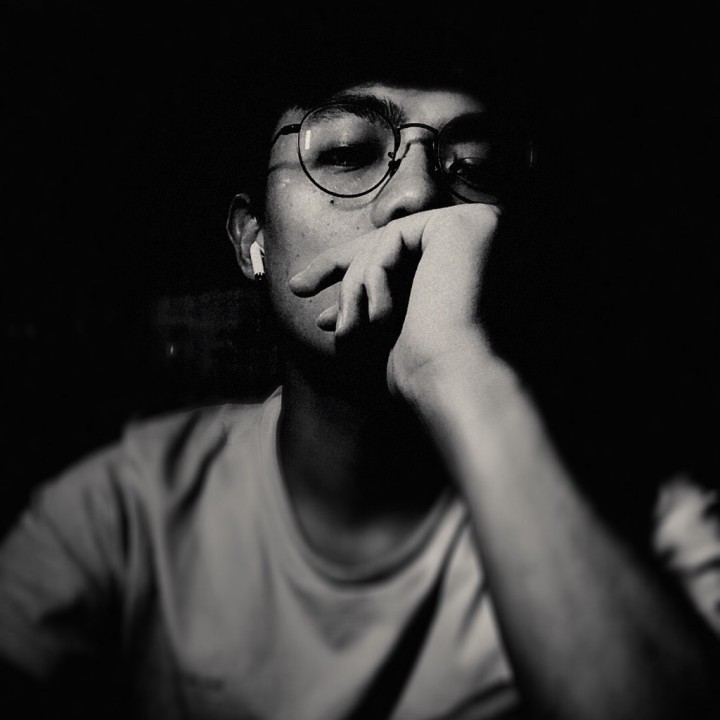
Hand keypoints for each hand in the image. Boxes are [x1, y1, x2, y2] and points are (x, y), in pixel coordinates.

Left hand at [289, 204, 500, 397]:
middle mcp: (481, 239)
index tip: (306, 288)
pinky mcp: (468, 223)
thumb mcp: (384, 320)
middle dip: (337, 268)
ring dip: (356, 287)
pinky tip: (376, 316)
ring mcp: (480, 226)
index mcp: (468, 263)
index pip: (397, 254)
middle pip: (390, 244)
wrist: (454, 380)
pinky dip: (375, 276)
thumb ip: (364, 295)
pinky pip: (395, 238)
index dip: (350, 270)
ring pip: (389, 242)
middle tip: (297, 286)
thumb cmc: (423, 367)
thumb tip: (314, 291)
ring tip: (346, 329)